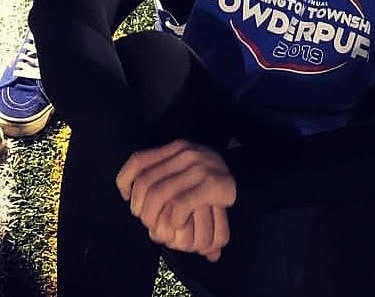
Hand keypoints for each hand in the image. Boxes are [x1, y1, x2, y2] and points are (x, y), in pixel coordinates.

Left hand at [116, 139, 235, 259]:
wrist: (249, 175)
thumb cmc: (211, 176)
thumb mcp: (186, 166)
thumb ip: (161, 171)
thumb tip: (125, 190)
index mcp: (177, 147)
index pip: (139, 160)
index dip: (125, 181)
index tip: (127, 197)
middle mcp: (186, 153)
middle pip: (146, 182)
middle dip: (140, 208)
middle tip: (145, 220)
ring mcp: (200, 167)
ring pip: (159, 195)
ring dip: (154, 218)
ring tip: (158, 228)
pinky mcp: (212, 185)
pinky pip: (180, 206)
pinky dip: (174, 220)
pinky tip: (177, 225)